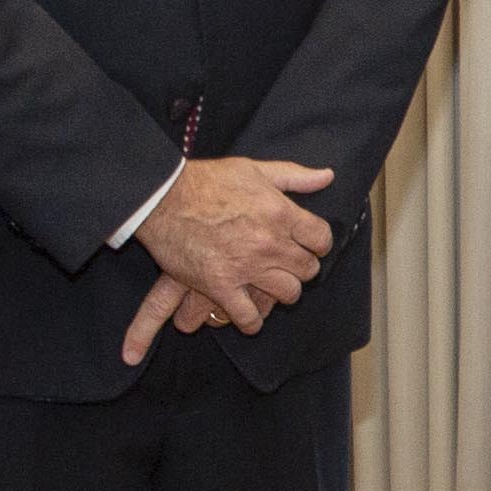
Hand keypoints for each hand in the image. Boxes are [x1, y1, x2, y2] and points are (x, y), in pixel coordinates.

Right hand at [124, 155, 340, 364]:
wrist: (162, 197)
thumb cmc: (206, 181)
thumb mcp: (254, 169)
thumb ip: (294, 175)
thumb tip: (327, 176)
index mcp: (281, 213)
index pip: (321, 239)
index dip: (316, 244)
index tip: (307, 245)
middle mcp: (270, 243)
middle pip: (307, 269)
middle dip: (300, 268)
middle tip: (286, 266)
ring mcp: (247, 267)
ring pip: (287, 294)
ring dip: (281, 292)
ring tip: (270, 287)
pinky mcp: (221, 286)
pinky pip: (249, 316)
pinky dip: (252, 320)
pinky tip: (249, 315)